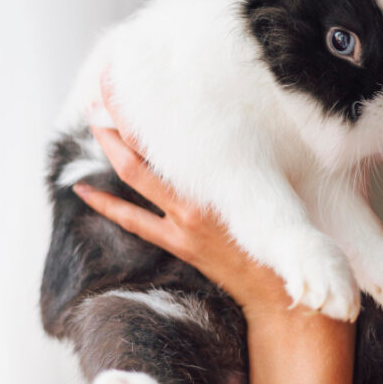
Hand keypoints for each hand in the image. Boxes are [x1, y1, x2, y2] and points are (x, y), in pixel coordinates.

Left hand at [74, 73, 354, 383]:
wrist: (284, 300)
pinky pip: (134, 220)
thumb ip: (280, 162)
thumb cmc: (296, 245)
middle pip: (141, 156)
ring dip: (112, 151)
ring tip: (95, 123)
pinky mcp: (181, 244)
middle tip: (101, 94)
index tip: (131, 83)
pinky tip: (85, 191)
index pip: (171, 141)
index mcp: (220, 189)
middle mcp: (195, 203)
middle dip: (118, 123)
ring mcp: (183, 225)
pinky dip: (107, 204)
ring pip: (135, 180)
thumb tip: (282, 124)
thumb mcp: (289, 197)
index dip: (144, 112)